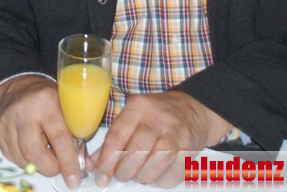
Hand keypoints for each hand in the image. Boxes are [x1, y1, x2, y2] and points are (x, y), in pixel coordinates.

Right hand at [0, 75, 84, 187]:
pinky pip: (11, 157)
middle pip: (34, 153)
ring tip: (46, 153)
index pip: (60, 139)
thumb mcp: (68, 110)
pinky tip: (32, 149)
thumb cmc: (49, 100)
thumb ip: (78, 136)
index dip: (68, 163)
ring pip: (22, 158)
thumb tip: (84, 165)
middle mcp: (24, 109)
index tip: (74, 178)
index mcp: (47, 100)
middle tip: (58, 166)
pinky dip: (25, 160)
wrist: (21, 87)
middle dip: (49, 167)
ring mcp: (8, 120)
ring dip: (37, 164)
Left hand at [91, 91, 231, 188]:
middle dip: (124, 170)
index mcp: (137, 107)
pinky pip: (172, 172)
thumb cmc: (156, 116)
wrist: (192, 109)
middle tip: (121, 175)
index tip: (101, 177)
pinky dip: (161, 180)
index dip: (107, 161)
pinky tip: (157, 175)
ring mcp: (175, 131)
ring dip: (143, 176)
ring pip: (154, 163)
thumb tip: (94, 163)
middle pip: (136, 152)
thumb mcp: (133, 117)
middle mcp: (157, 117)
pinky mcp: (189, 146)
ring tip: (139, 174)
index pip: (117, 137)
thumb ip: (113, 139)